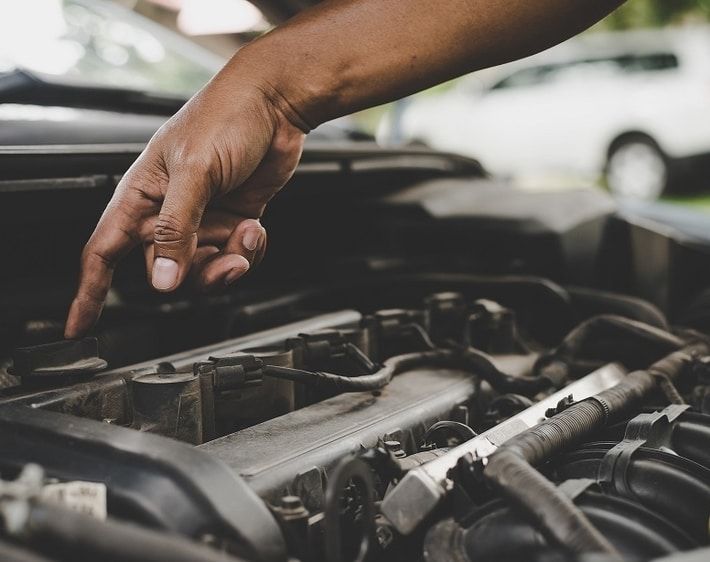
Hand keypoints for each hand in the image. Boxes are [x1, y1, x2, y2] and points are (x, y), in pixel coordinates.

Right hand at [64, 69, 305, 337]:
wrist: (275, 105)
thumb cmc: (227, 118)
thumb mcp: (195, 173)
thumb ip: (176, 229)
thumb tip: (162, 279)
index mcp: (142, 195)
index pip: (104, 252)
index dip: (89, 292)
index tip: (79, 327)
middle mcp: (169, 212)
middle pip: (167, 270)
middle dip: (198, 273)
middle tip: (225, 256)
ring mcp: (203, 219)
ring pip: (206, 269)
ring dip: (231, 260)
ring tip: (247, 232)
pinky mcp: (233, 221)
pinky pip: (235, 257)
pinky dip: (249, 251)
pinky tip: (256, 228)